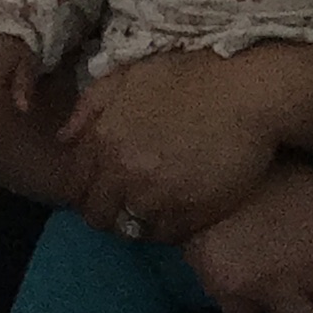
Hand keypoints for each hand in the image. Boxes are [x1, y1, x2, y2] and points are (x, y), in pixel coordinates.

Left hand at [62, 52, 287, 247]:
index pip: (74, 187)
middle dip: (107, 211)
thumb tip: (63, 139)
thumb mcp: (130, 75)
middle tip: (127, 202)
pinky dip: (166, 229)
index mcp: (103, 140)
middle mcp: (122, 173)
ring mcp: (155, 198)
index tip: (102, 187)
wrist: (249, 93)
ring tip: (152, 208)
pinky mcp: (189, 215)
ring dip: (136, 222)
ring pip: (129, 230)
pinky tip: (177, 212)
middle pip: (97, 215)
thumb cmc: (191, 77)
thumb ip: (90, 106)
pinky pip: (165, 237)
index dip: (86, 190)